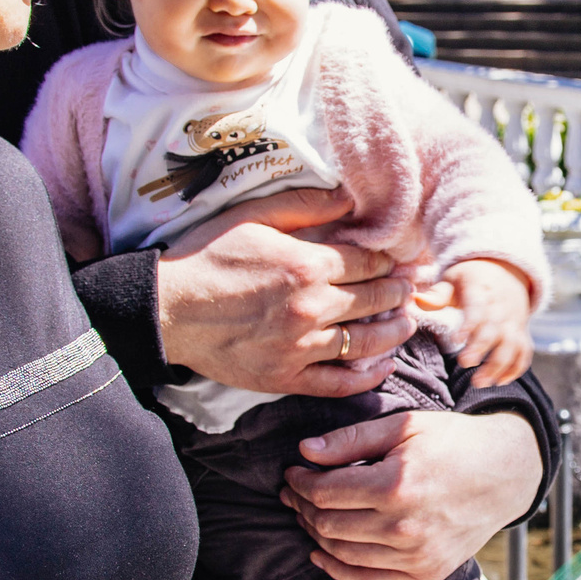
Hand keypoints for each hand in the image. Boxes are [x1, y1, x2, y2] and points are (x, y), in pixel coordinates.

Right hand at [155, 187, 416, 396]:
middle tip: (412, 288)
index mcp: (307, 265)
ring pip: (366, 342)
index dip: (391, 259)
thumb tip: (350, 197)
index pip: (369, 261)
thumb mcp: (254, 215)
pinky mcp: (286, 377)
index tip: (405, 259)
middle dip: (400, 291)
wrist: (168, 309)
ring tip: (406, 323)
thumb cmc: (207, 256)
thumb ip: (307, 206)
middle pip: (375, 300)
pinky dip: (366, 377)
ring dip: (394, 332)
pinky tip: (381, 366)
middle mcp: (312, 308)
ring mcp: (301, 347)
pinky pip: (338, 382)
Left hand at [281, 411, 542, 579]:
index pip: (325, 492)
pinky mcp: (425, 574)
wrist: (505, 475)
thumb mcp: (403, 426)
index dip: (300, 482)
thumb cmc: (452, 443)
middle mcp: (404, 527)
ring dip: (316, 534)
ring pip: (341, 553)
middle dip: (302, 507)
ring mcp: (416, 556)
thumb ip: (350, 439)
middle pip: (328, 524)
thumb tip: (304, 451)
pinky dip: (338, 570)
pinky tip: (322, 553)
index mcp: (397, 485)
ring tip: (310, 515)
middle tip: (296, 493)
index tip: (293, 472)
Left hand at [439, 260, 534, 386]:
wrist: (507, 272)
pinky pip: (524, 353)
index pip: (477, 308)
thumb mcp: (453, 279)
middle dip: (481, 348)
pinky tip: (499, 381)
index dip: (469, 324)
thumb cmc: (471, 280)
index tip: (455, 339)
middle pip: (495, 330)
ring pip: (512, 346)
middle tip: (464, 363)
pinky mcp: (521, 333)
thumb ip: (437, 294)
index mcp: (481, 292)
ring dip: (498, 366)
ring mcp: (513, 322)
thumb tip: (415, 299)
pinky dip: (515, 369)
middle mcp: (501, 309)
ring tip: (478, 382)